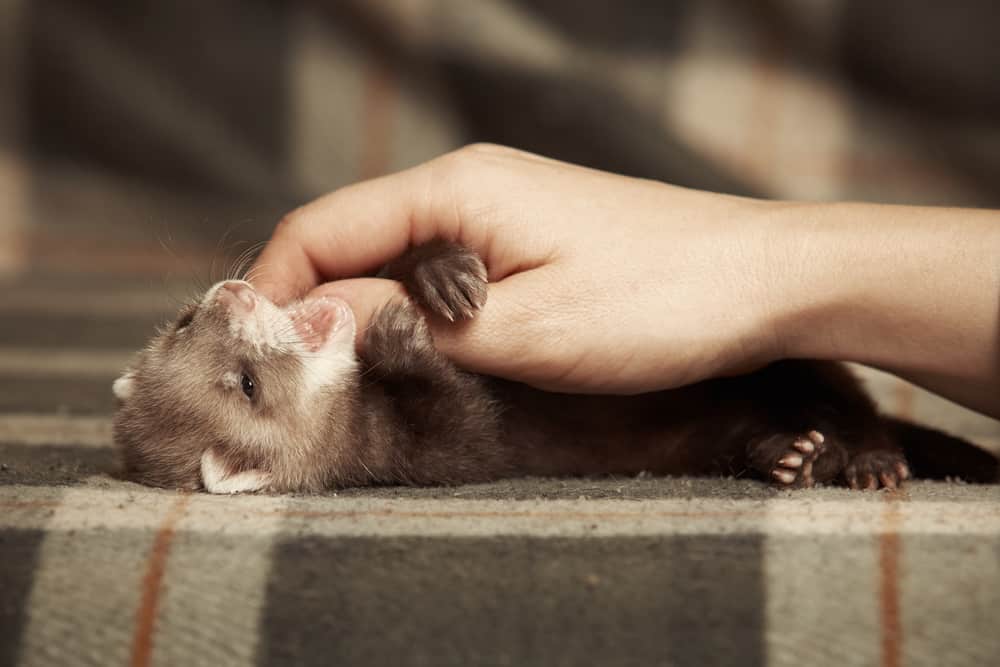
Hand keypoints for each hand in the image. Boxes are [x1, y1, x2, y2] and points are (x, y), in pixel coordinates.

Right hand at [251, 144, 785, 392]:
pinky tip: (411, 355)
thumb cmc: (658, 299)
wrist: (768, 279)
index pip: (322, 226)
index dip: (274, 289)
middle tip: (290, 380)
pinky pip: (442, 273)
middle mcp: (469, 189)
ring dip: (361, 313)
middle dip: (311, 305)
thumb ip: (412, 326)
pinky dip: (411, 314)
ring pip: (396, 260)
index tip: (254, 356)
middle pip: (351, 240)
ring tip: (341, 376)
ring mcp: (501, 214)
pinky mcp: (529, 244)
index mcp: (456, 190)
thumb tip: (315, 319)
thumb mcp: (524, 329)